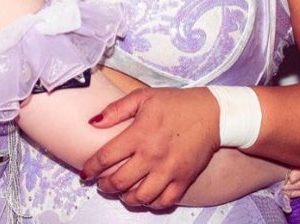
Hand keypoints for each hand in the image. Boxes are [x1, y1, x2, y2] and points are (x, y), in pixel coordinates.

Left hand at [82, 87, 219, 208]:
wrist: (213, 114)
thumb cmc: (177, 104)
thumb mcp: (145, 97)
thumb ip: (117, 109)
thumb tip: (93, 122)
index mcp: (141, 132)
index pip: (106, 157)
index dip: (91, 168)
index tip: (86, 172)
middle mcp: (153, 154)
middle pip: (118, 182)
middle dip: (104, 186)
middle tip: (102, 182)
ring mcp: (169, 170)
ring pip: (138, 198)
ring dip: (125, 197)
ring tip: (122, 190)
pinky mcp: (183, 181)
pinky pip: (161, 203)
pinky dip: (149, 203)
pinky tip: (145, 194)